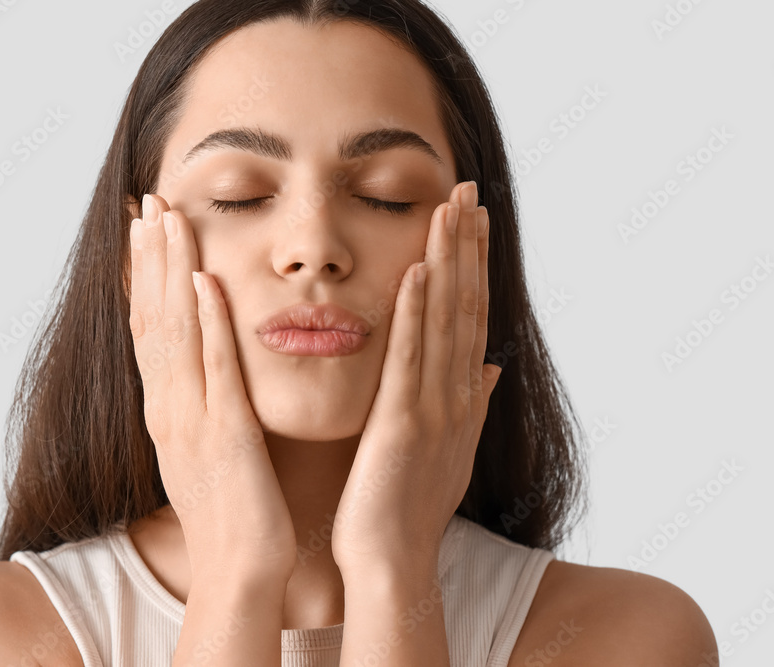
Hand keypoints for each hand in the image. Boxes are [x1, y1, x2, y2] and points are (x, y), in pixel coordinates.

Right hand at [129, 194, 295, 582]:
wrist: (239, 568)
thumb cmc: (234, 509)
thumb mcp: (209, 446)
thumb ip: (205, 401)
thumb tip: (209, 365)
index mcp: (167, 409)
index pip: (148, 329)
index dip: (142, 276)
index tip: (142, 229)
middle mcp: (169, 407)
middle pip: (152, 317)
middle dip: (149, 257)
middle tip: (148, 201)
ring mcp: (193, 419)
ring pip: (175, 331)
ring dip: (170, 272)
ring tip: (168, 218)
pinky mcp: (226, 433)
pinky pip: (214, 369)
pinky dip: (207, 322)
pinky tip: (206, 280)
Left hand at [330, 181, 501, 574]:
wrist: (390, 558)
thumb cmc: (407, 505)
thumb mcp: (446, 447)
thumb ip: (468, 402)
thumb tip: (487, 366)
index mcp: (460, 396)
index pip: (469, 316)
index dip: (473, 264)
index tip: (471, 217)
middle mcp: (456, 395)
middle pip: (465, 307)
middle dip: (467, 246)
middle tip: (467, 189)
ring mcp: (433, 408)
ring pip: (445, 323)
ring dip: (449, 264)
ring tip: (450, 209)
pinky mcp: (401, 424)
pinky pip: (411, 361)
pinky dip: (417, 315)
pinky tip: (419, 271)